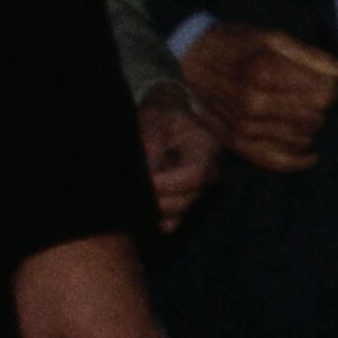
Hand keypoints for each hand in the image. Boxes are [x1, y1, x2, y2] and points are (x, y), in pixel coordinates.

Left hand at [136, 88, 219, 232]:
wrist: (167, 121)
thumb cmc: (161, 116)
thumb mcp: (154, 117)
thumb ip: (151, 138)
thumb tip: (149, 167)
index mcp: (206, 150)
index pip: (193, 176)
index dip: (165, 183)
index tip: (142, 180)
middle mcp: (209, 174)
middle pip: (185, 200)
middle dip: (155, 200)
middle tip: (128, 192)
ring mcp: (199, 191)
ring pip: (177, 214)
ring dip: (152, 211)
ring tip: (131, 198)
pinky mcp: (185, 202)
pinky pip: (173, 222)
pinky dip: (155, 221)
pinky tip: (139, 213)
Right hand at [179, 22, 337, 173]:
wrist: (188, 60)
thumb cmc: (235, 45)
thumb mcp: (274, 38)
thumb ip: (315, 57)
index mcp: (265, 73)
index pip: (325, 94)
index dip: (330, 86)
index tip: (321, 80)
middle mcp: (254, 104)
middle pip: (316, 117)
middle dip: (320, 106)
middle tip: (308, 94)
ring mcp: (244, 128)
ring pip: (303, 138)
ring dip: (308, 127)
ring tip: (297, 111)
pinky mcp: (237, 144)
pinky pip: (278, 162)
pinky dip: (299, 160)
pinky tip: (309, 154)